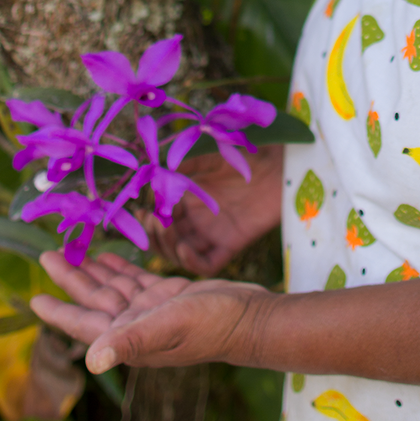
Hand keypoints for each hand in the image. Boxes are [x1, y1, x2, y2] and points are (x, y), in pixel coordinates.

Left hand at [32, 250, 272, 372]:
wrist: (250, 317)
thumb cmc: (213, 324)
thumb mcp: (169, 326)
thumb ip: (131, 340)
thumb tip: (91, 360)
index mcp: (129, 336)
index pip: (83, 323)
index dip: (59, 311)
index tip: (35, 298)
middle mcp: (135, 324)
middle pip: (94, 300)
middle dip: (71, 279)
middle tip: (48, 254)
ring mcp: (151, 310)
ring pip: (113, 287)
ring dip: (93, 270)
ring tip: (74, 249)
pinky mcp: (168, 295)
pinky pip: (135, 280)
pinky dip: (120, 268)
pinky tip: (109, 255)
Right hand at [145, 142, 283, 274]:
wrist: (278, 166)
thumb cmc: (246, 156)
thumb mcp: (212, 156)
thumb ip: (186, 164)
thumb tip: (155, 169)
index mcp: (190, 199)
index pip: (161, 216)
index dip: (149, 218)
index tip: (141, 212)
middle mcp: (198, 220)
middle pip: (168, 239)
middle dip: (156, 234)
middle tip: (154, 222)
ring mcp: (213, 234)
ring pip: (182, 253)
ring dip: (169, 248)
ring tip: (168, 231)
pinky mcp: (230, 245)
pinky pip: (208, 264)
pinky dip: (192, 262)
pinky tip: (184, 248)